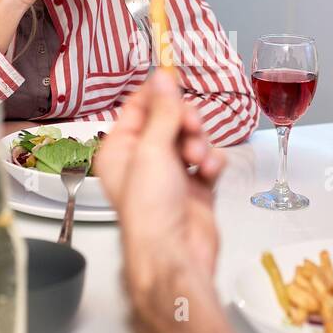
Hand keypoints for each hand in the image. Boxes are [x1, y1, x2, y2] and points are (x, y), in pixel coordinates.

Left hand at [97, 72, 226, 291]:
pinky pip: (207, 161)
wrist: (175, 253)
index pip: (138, 108)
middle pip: (169, 121)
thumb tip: (162, 79)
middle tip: (191, 126)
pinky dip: (212, 163)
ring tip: (199, 158)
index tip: (175, 80)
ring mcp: (170, 175)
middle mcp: (143, 161)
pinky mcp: (195, 188)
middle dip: (185, 122)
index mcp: (120, 150)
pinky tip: (209, 172)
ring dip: (200, 143)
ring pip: (192, 139)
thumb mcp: (153, 150)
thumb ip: (162, 112)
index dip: (158, 94)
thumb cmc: (150, 211)